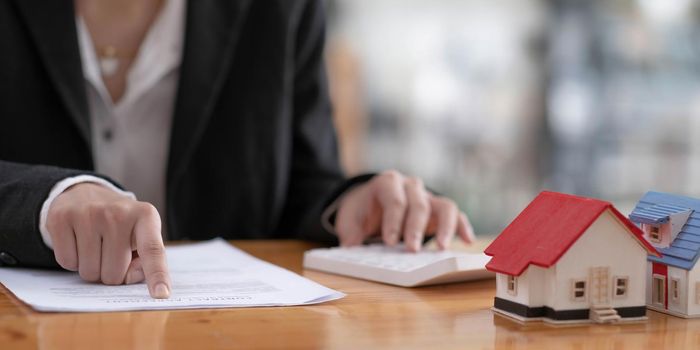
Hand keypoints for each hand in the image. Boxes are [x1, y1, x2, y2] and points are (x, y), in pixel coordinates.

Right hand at [46, 183, 170, 297]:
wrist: (86, 193)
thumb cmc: (119, 224)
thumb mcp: (139, 237)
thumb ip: (143, 263)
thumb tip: (127, 277)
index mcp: (146, 216)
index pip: (153, 251)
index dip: (157, 274)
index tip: (162, 294)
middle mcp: (119, 212)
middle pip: (114, 274)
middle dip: (111, 274)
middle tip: (109, 254)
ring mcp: (89, 213)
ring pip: (89, 272)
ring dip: (91, 268)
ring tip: (95, 246)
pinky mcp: (62, 217)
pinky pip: (67, 262)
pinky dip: (72, 261)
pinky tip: (78, 242)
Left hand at [335, 170, 474, 251]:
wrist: (368, 202)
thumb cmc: (361, 212)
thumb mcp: (349, 220)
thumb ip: (350, 234)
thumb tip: (352, 248)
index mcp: (387, 183)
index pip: (395, 200)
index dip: (394, 221)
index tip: (391, 242)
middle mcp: (410, 186)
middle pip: (418, 204)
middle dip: (415, 228)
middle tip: (412, 250)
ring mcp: (427, 197)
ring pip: (443, 206)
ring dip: (445, 227)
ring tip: (442, 248)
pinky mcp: (438, 210)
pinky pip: (455, 215)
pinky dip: (462, 226)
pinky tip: (467, 241)